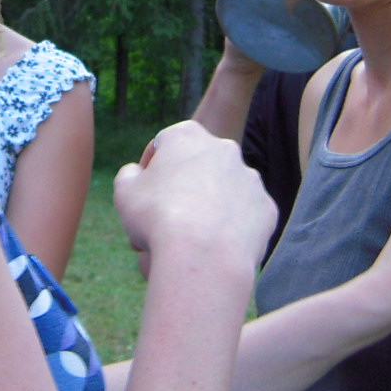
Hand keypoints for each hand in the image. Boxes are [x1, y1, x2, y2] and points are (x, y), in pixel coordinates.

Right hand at [115, 121, 274, 278]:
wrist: (203, 254)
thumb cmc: (157, 217)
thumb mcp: (124, 191)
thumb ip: (129, 175)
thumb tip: (135, 173)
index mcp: (187, 135)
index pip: (164, 144)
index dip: (151, 169)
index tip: (144, 194)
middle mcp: (224, 149)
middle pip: (198, 165)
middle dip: (184, 186)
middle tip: (166, 217)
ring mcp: (250, 178)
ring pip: (224, 189)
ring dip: (210, 205)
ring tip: (191, 236)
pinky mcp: (266, 207)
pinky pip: (245, 215)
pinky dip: (231, 226)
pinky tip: (214, 245)